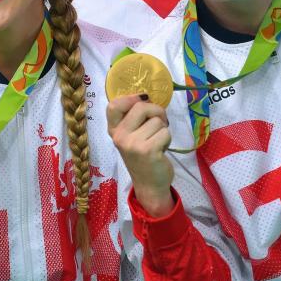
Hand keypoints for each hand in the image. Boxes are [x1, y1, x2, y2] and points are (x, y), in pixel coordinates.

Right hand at [106, 93, 174, 216]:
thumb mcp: (131, 136)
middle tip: (159, 123)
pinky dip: (167, 139)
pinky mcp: (147, 150)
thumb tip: (146, 97)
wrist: (149, 184)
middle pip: (141, 106)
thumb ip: (133, 119)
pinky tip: (161, 150)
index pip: (113, 105)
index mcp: (113, 130)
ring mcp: (132, 144)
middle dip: (157, 112)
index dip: (130, 98)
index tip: (142, 102)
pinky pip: (165, 132)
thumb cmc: (142, 156)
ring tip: (157, 141)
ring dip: (163, 129)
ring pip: (157, 120)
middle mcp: (119, 136)